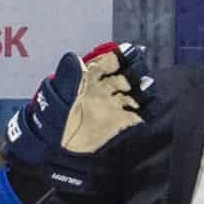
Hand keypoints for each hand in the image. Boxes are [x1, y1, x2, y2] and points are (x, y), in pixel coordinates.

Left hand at [3, 42, 149, 193]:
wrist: (54, 150)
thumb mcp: (56, 97)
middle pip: (125, 76)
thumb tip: (73, 58)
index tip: (127, 53)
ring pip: (134, 94)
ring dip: (143, 90)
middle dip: (135, 71)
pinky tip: (151, 107)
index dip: (118, 56)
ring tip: (148, 87)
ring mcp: (114, 107)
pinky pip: (138, 115)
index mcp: (89, 79)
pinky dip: (147, 111)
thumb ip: (67, 78)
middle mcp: (104, 90)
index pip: (108, 63)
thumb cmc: (52, 120)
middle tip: (140, 70)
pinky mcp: (120, 124)